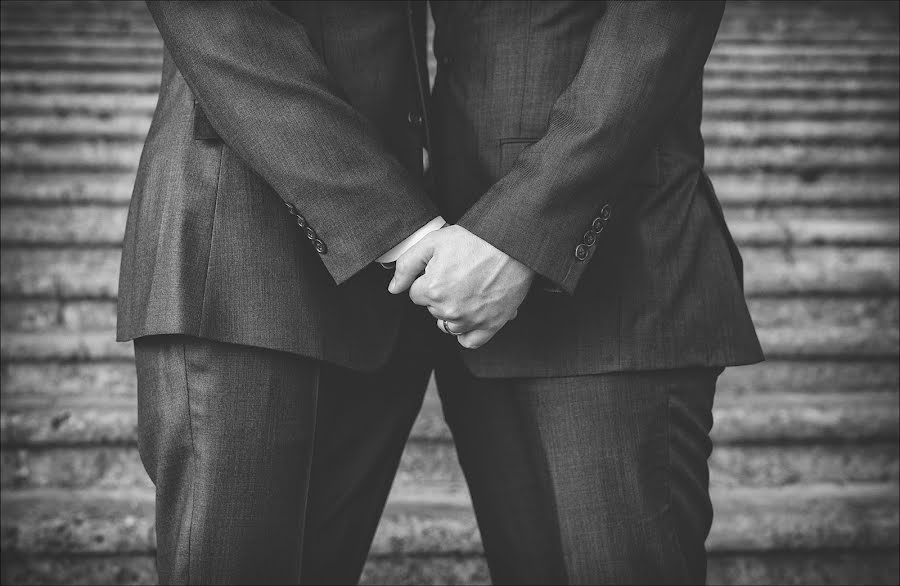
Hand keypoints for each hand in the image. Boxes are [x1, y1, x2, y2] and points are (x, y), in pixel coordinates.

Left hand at [388, 225, 534, 348]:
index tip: (443, 269)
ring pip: (448, 326)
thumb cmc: (476, 240)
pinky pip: (469, 341)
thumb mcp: (433, 242)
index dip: (428, 280)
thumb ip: (406, 266)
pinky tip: (471, 315)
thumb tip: (393, 288)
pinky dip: (467, 332)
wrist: (512, 244)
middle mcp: (449, 309)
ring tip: (467, 291)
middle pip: (432, 310)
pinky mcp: (491, 325)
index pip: (416, 294)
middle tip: (459, 275)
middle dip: (440, 295)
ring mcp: (470, 320)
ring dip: (452, 312)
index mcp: (432, 290)